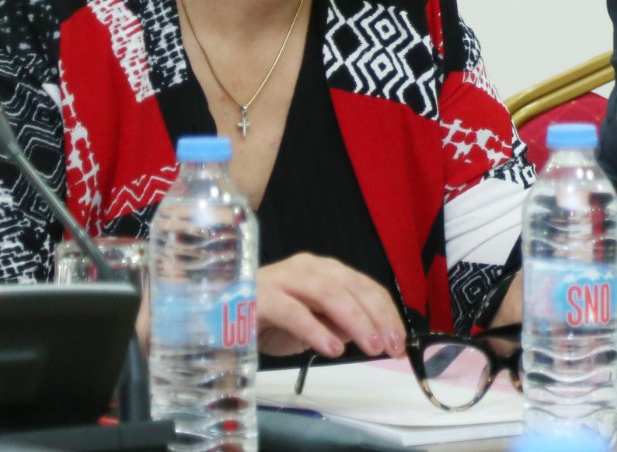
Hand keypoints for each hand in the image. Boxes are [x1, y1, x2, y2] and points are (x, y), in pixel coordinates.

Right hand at [255, 253, 406, 358]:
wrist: (215, 315)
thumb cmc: (267, 320)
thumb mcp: (312, 325)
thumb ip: (339, 326)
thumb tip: (371, 335)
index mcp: (324, 271)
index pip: (365, 286)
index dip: (387, 313)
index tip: (401, 341)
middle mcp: (308, 267)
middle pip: (353, 287)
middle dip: (378, 317)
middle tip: (392, 346)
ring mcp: (284, 278)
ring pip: (329, 294)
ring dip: (355, 321)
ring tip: (371, 347)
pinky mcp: (261, 297)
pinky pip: (294, 312)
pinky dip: (317, 330)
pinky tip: (332, 349)